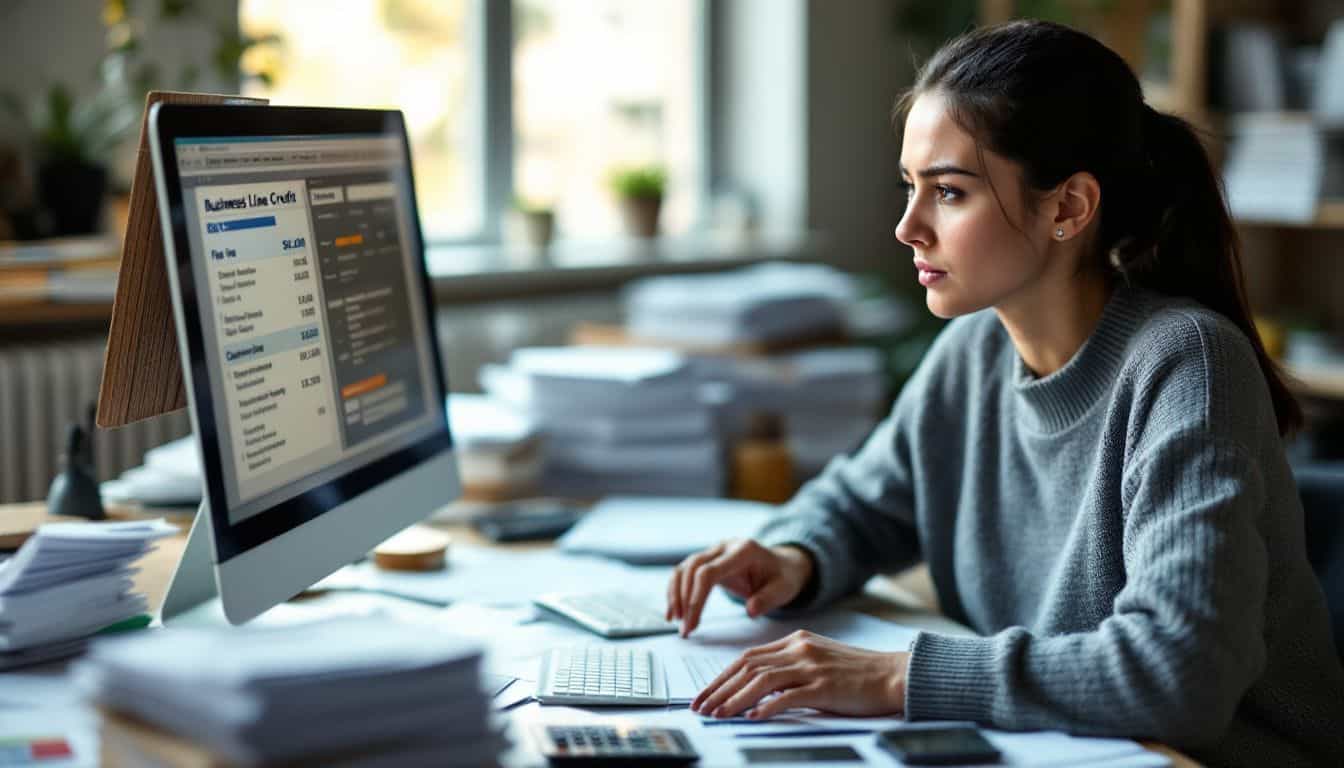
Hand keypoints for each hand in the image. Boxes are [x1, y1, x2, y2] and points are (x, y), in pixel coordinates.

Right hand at [665, 539, 812, 636]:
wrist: (783, 564)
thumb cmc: (783, 577)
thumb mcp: (784, 589)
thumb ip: (768, 599)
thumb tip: (750, 611)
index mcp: (743, 551)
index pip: (709, 572)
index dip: (696, 597)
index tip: (692, 623)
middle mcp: (724, 547)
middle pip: (692, 568)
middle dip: (684, 600)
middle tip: (685, 629)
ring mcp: (714, 551)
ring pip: (684, 568)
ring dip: (675, 595)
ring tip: (675, 621)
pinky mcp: (707, 560)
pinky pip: (684, 572)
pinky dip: (676, 591)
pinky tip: (674, 612)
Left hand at [692, 630, 909, 718]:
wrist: (894, 674)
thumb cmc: (858, 674)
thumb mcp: (818, 661)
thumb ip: (789, 670)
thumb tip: (757, 694)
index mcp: (795, 641)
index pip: (747, 658)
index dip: (722, 677)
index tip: (706, 694)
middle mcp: (799, 649)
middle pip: (747, 667)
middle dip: (719, 689)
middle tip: (701, 707)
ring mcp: (811, 666)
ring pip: (761, 680)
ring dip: (734, 699)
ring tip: (717, 715)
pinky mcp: (824, 686)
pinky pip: (788, 696)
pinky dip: (767, 707)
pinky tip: (753, 717)